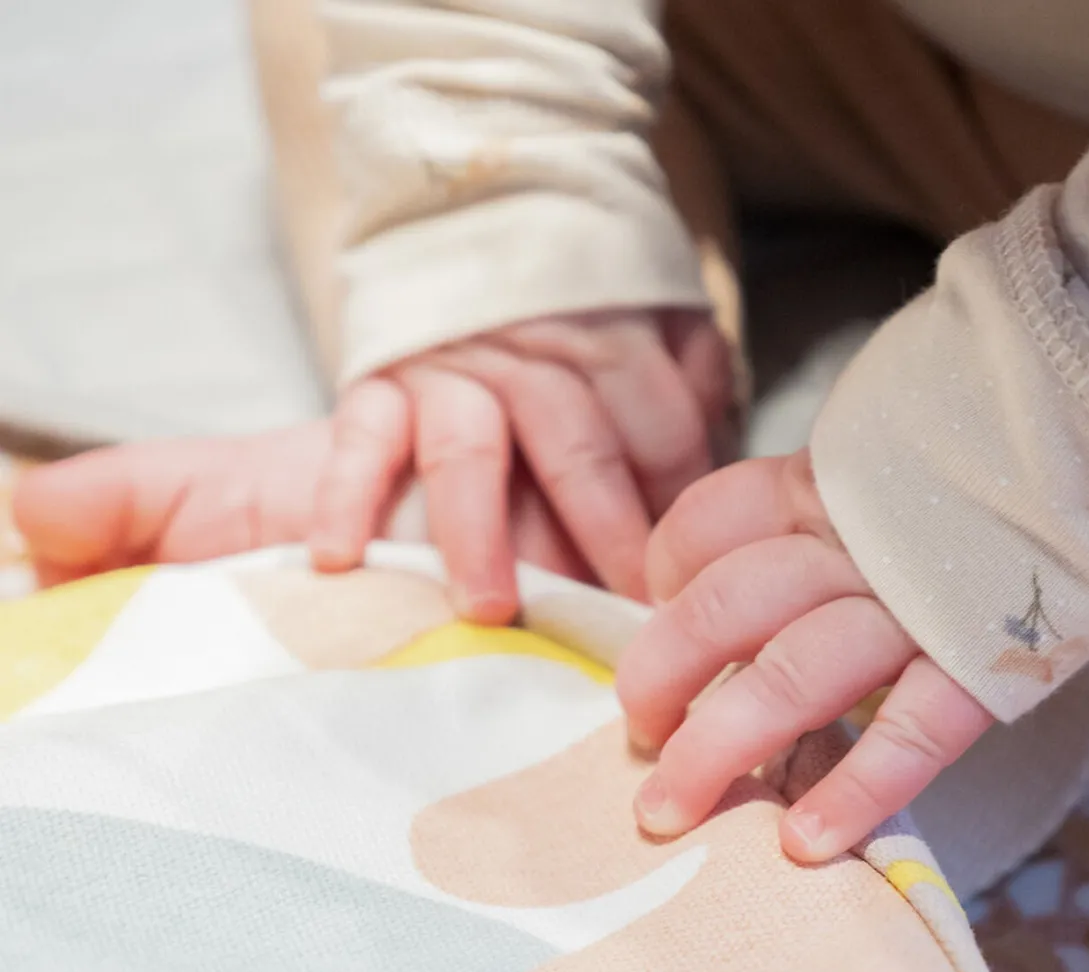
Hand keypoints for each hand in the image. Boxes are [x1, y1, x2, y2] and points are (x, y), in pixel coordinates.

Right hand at [308, 307, 733, 621]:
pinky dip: (344, 494)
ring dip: (479, 534)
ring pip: (469, 453)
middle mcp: (529, 349)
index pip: (660, 426)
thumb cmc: (577, 300)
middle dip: (604, 533)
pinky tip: (341, 557)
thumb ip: (690, 375)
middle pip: (576, 446)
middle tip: (622, 611)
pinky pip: (359, 439)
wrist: (466, 208)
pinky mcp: (377, 383)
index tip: (687, 580)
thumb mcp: (657, 309)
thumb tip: (713, 466)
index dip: (678, 505)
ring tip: (488, 608)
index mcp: (610, 332)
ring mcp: (449, 368)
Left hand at [615, 450, 992, 863]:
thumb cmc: (964, 497)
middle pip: (730, 607)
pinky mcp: (985, 664)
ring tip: (669, 811)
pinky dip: (857, 789)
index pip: (711, 525)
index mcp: (825, 491)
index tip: (656, 620)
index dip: (665, 578)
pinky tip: (805, 843)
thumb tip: (676, 588)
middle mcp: (859, 548)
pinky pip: (913, 733)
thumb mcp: (866, 476)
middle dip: (661, 678)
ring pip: (793, 672)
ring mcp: (919, 608)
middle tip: (637, 738)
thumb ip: (788, 519)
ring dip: (721, 746)